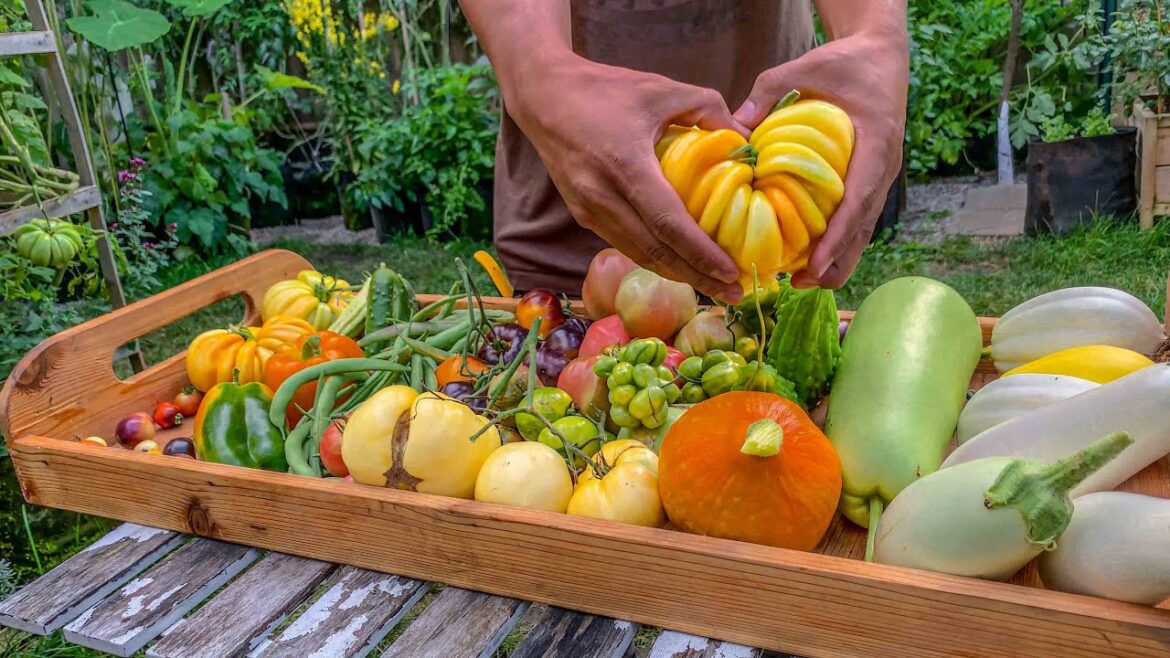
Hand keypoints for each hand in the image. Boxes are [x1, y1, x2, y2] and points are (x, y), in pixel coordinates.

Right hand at [506, 51, 745, 301]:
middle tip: (734, 294)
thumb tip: (746, 137)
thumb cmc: (606, 89)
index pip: (669, 223)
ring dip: (677, 274)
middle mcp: (603, 196)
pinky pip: (625, 244)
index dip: (701, 254)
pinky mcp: (582, 215)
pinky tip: (681, 263)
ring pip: (639, 254)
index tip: (732, 272)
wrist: (544, 96)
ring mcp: (589, 210)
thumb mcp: (662, 89)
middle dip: (697, 277)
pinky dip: (656, 258)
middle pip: (655, 252)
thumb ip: (708, 108)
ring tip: (714, 285)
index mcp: (625, 166)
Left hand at [733, 28, 908, 288]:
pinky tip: (812, 259)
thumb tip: (735, 124)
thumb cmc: (845, 61)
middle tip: (803, 285)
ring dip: (839, 258)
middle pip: (864, 225)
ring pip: (863, 228)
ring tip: (805, 283)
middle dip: (837, 260)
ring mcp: (879, 175)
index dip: (838, 236)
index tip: (816, 263)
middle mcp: (882, 166)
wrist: (880, 54)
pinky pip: (856, 217)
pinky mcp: (870, 178)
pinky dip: (838, 241)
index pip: (858, 199)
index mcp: (875, 142)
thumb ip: (770, 89)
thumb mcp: (807, 65)